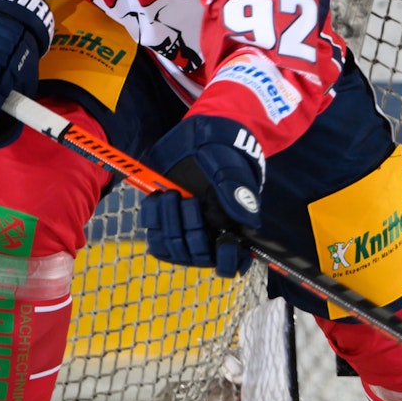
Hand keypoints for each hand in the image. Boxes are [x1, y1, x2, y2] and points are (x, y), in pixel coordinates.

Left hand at [140, 116, 264, 276]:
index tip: (223, 242)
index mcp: (233, 227)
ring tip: (170, 195)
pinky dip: (152, 219)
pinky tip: (157, 197)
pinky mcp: (164, 221)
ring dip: (169, 224)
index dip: (228, 261)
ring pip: (174, 248)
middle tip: (189, 200)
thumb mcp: (232, 170)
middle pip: (198, 256)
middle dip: (191, 230)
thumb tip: (248, 225)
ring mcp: (185, 228)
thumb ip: (238, 196)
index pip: (232, 262)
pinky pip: (154, 237)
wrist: (200, 138)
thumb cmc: (223, 153)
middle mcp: (209, 233)